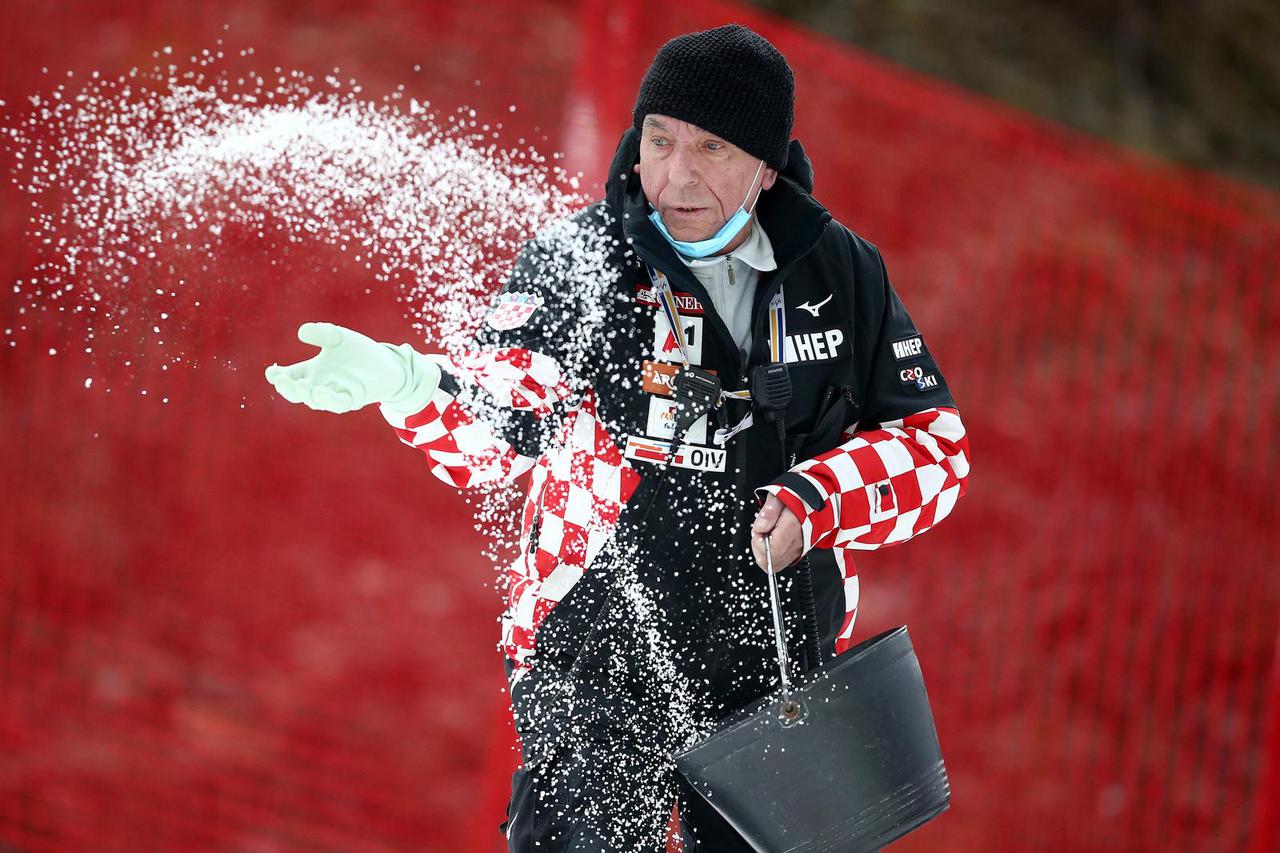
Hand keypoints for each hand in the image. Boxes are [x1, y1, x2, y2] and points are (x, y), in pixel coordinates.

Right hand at [264, 322, 436, 413]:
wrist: (387, 365)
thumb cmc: (359, 352)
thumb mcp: (339, 338)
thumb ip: (322, 333)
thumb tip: (302, 332)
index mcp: (312, 371)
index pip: (290, 376)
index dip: (278, 376)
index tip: (272, 372)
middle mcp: (320, 385)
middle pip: (297, 392)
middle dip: (287, 387)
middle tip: (280, 380)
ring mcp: (335, 394)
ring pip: (315, 400)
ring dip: (306, 394)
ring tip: (302, 384)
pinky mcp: (352, 400)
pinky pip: (338, 403)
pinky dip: (329, 399)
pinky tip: (322, 391)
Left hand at [751, 495, 802, 571]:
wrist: (813, 501)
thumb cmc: (796, 498)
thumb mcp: (779, 495)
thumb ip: (769, 511)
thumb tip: (760, 528)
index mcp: (793, 526)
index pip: (773, 549)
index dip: (759, 542)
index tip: (759, 529)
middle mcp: (798, 542)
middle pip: (772, 560)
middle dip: (759, 547)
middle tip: (762, 531)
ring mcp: (799, 549)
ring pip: (774, 564)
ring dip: (764, 551)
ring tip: (767, 534)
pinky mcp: (798, 553)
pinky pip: (780, 563)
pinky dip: (771, 555)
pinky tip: (771, 541)